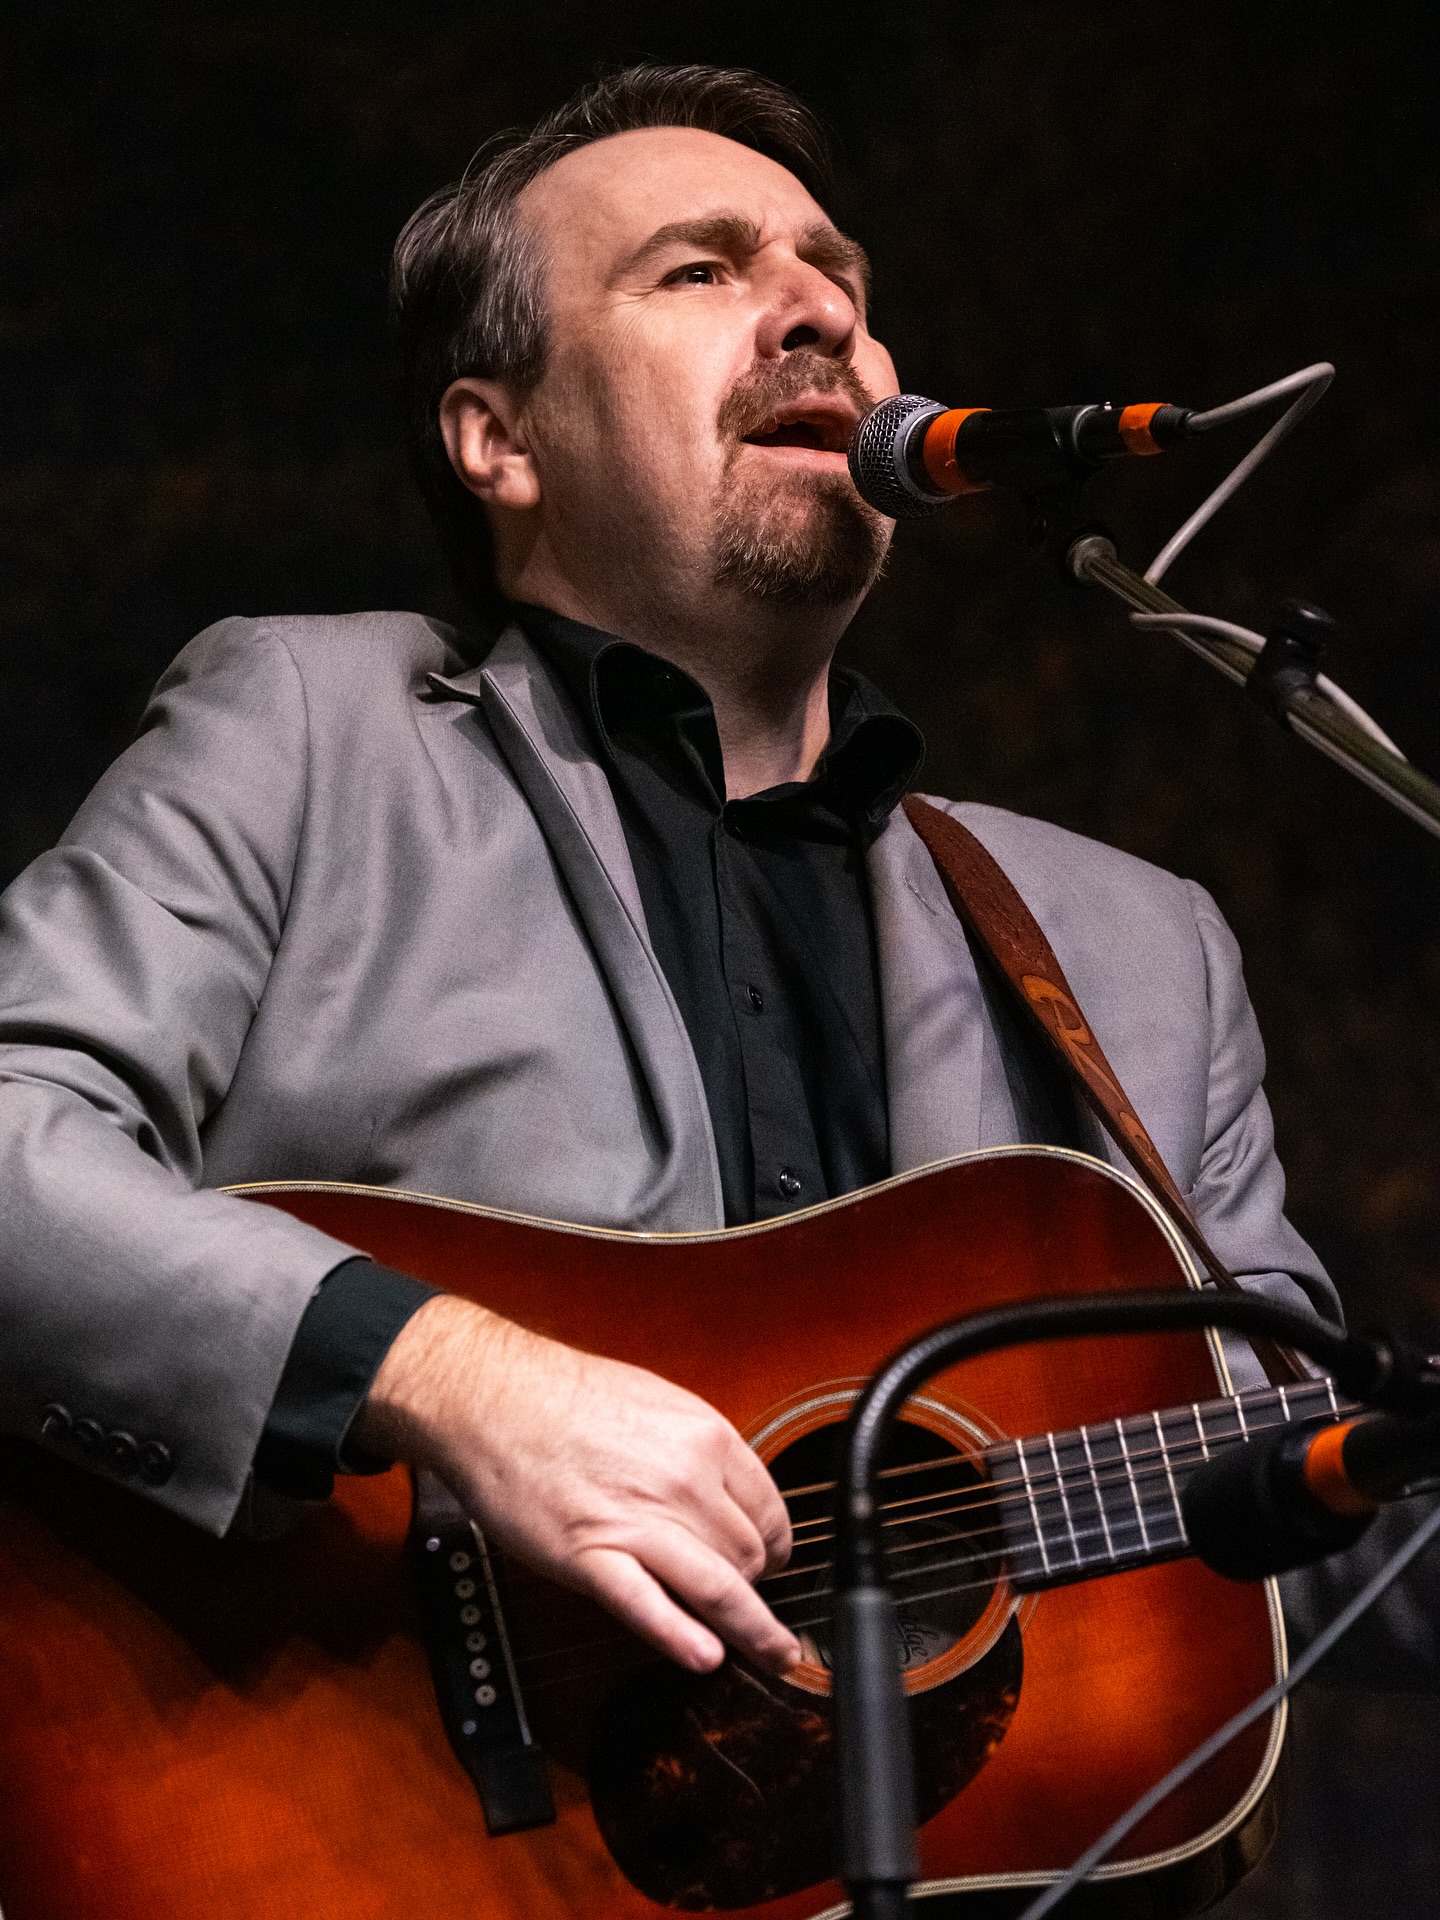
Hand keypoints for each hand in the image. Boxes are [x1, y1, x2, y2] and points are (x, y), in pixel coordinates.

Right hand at [353, 1295, 798, 1675]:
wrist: (491, 1395)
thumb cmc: (563, 1395)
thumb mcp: (656, 1403)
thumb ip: (698, 1450)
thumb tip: (727, 1491)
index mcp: (705, 1437)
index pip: (770, 1512)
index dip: (774, 1546)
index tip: (771, 1562)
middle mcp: (683, 1480)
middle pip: (749, 1556)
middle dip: (754, 1585)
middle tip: (746, 1600)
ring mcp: (638, 1521)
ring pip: (719, 1590)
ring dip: (752, 1630)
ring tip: (770, 1653)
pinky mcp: (590, 1556)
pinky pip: (649, 1607)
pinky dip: (683, 1638)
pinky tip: (707, 1657)